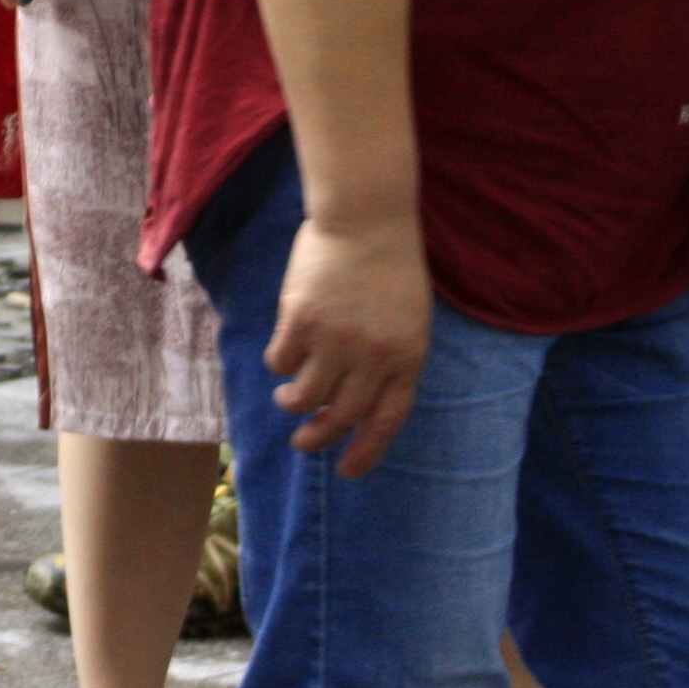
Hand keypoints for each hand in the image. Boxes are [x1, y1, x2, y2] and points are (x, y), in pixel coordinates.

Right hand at [264, 203, 432, 475]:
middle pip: (340, 417)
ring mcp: (335, 340)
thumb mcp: (409, 319)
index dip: (365, 451)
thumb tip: (357, 398)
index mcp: (406, 358)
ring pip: (304, 396)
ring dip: (292, 403)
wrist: (367, 217)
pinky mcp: (300, 320)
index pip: (385, 420)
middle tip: (302, 444)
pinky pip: (281, 361)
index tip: (347, 470)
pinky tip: (281, 355)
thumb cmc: (391, 264)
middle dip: (318, 438)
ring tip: (286, 399)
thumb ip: (391, 359)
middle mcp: (372, 358)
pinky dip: (278, 364)